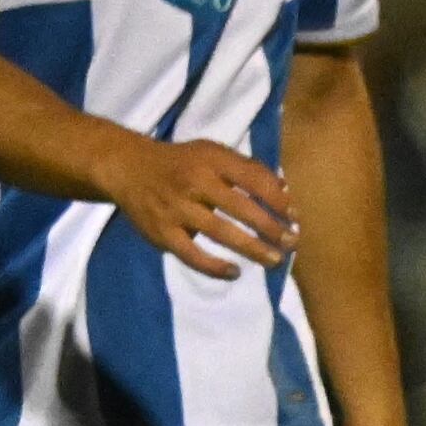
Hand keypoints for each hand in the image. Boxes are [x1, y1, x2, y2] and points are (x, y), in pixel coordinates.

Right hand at [99, 136, 295, 280]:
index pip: (252, 179)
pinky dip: (214, 266)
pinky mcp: (162, 232)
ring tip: (275, 260)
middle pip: (241, 208)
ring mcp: (177, 209)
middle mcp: (195, 183)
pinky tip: (234, 272)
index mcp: (212, 160)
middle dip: (271, 227)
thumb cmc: (182, 162)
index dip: (277, 199)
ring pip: (220, 232)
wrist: (128, 168)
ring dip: (251, 248)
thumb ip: (247, 168)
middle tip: (293, 242)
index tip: (296, 216)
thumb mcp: (212, 152)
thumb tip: (284, 188)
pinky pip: (191, 254)